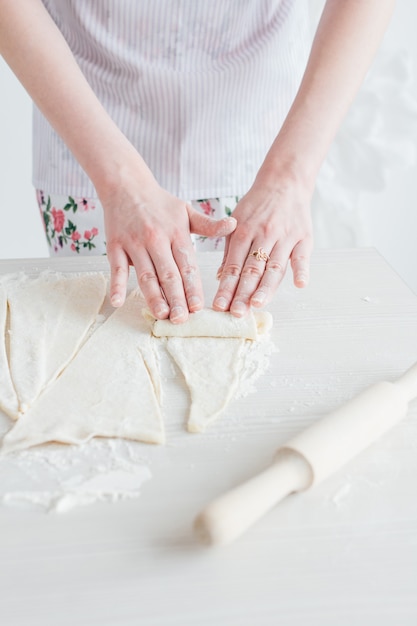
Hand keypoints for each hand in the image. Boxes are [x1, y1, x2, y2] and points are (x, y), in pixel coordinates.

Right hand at [100, 176, 235, 322]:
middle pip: (168, 274)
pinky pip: (117, 268)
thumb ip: (209, 225)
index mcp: (177, 234)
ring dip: (153, 297)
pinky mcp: (115, 246)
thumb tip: (233, 225)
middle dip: (176, 299)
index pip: (187, 266)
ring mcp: (135, 244)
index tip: (198, 307)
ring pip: (146, 275)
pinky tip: (118, 302)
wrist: (126, 184)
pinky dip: (117, 285)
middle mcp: (156, 240)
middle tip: (182, 319)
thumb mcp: (187, 211)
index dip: (193, 288)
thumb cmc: (160, 203)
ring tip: (162, 315)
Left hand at [213, 174, 312, 316]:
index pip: (233, 266)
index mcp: (243, 232)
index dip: (226, 287)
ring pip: (274, 267)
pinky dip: (301, 270)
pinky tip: (299, 285)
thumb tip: (221, 277)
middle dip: (242, 293)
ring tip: (257, 305)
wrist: (284, 181)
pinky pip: (302, 256)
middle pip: (252, 270)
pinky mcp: (303, 237)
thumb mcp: (237, 222)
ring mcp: (284, 237)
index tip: (220, 306)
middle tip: (236, 313)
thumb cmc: (257, 205)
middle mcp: (263, 235)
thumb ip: (229, 250)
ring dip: (266, 288)